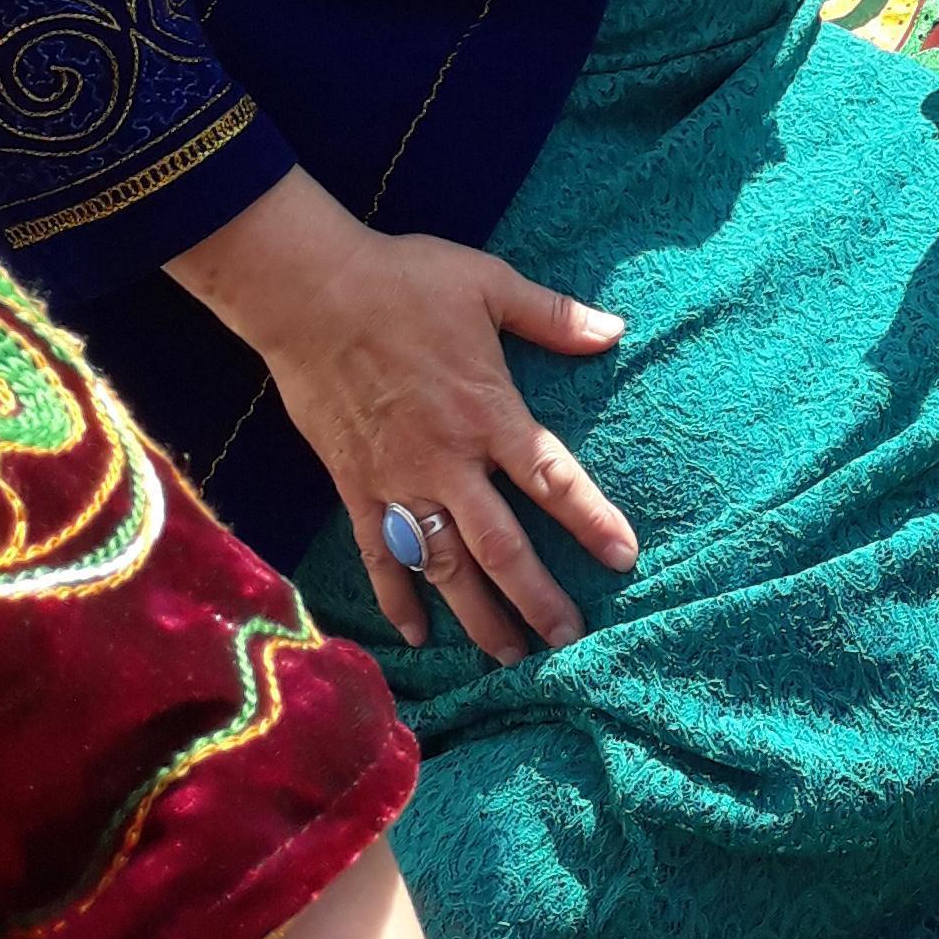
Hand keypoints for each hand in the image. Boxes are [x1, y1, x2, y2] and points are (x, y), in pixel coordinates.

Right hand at [169, 169, 634, 664]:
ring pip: (444, 566)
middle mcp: (448, 461)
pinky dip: (396, 598)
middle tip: (570, 641)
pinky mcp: (355, 487)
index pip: (553, 479)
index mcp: (490, 412)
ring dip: (477, 615)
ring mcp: (398, 481)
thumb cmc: (407, 282)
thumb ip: (553, 316)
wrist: (314, 295)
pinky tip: (414, 635)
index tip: (624, 560)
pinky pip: (379, 556)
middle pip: (501, 546)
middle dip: (538, 598)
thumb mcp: (490, 285)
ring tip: (508, 655)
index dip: (591, 521)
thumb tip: (614, 330)